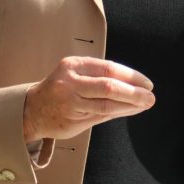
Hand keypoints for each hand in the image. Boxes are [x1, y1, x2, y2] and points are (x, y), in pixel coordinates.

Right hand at [22, 56, 154, 141]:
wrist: (32, 109)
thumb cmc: (61, 89)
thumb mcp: (76, 74)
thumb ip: (101, 77)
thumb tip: (136, 83)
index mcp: (74, 65)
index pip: (108, 68)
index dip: (131, 76)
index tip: (147, 83)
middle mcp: (70, 82)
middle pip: (108, 86)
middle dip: (133, 92)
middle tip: (151, 96)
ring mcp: (70, 102)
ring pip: (106, 104)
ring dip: (130, 105)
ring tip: (146, 104)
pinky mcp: (72, 119)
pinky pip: (101, 115)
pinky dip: (120, 113)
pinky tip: (131, 110)